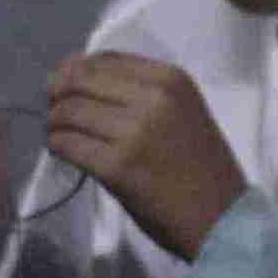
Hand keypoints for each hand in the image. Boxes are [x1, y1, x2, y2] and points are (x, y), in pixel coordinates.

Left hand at [44, 52, 246, 261]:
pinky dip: (56, 146)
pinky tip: (62, 153)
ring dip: (54, 123)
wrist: (223, 218)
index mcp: (171, 79)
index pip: (104, 59)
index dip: (74, 70)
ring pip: (67, 111)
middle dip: (57, 94)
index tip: (66, 87)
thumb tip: (79, 80)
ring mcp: (134, 132)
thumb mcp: (183, 112)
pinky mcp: (117, 166)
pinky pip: (67, 144)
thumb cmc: (202, 168)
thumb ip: (142, 93)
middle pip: (78, 80)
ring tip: (58, 136)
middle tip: (54, 113)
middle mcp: (153, 98)